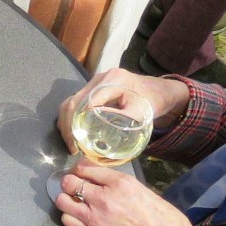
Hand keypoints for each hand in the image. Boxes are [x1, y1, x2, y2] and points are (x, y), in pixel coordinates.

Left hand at [56, 160, 219, 225]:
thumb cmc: (158, 216)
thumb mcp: (139, 189)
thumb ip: (116, 182)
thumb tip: (97, 177)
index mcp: (120, 182)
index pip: (85, 167)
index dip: (78, 168)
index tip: (78, 172)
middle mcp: (104, 197)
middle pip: (69, 182)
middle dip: (69, 182)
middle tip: (73, 186)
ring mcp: (95, 217)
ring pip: (63, 202)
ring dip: (66, 200)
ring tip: (73, 202)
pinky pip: (67, 221)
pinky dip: (69, 217)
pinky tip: (78, 217)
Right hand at [57, 67, 189, 146]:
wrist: (160, 91)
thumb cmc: (153, 101)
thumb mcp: (141, 112)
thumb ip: (122, 118)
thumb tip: (98, 127)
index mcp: (112, 80)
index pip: (84, 103)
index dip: (75, 125)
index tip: (77, 145)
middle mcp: (100, 78)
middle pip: (72, 101)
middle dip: (67, 126)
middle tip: (71, 147)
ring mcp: (95, 82)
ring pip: (70, 101)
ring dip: (66, 123)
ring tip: (71, 142)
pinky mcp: (94, 88)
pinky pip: (76, 102)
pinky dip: (71, 118)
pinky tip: (74, 133)